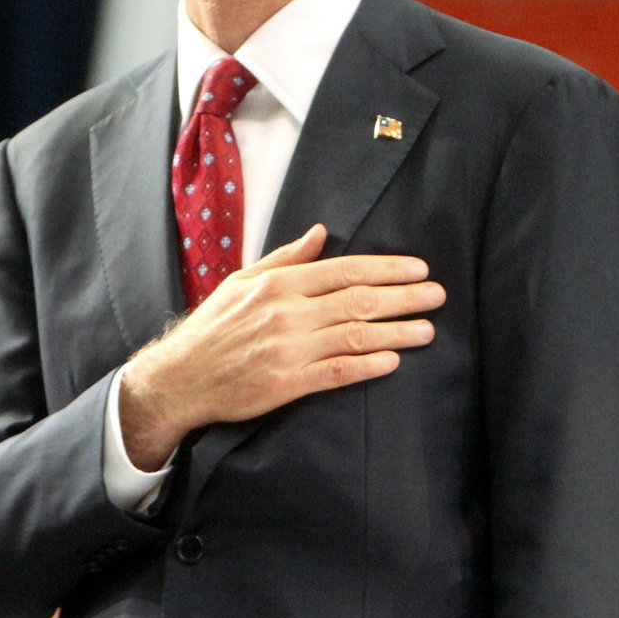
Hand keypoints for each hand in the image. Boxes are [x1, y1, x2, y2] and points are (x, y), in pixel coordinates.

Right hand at [116, 224, 443, 469]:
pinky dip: (368, 366)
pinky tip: (393, 361)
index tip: (418, 269)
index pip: (344, 270)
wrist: (181, 376)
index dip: (387, 269)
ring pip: (355, 336)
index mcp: (278, 284)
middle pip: (359, 301)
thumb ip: (285, 258)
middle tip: (437, 296)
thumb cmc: (213, 327)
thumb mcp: (242, 281)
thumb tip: (321, 233)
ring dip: (397, 332)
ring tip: (427, 330)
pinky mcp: (286, 383)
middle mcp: (287, 313)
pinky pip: (337, 372)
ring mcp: (288, 349)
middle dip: (405, 297)